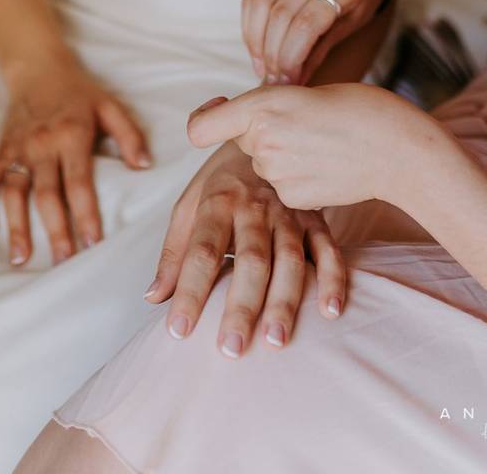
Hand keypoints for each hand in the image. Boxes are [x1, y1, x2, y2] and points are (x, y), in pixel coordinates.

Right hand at [0, 50, 150, 264]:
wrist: (38, 68)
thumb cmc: (80, 92)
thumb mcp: (111, 107)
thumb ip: (130, 136)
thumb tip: (144, 167)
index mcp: (71, 136)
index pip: (79, 182)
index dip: (86, 213)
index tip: (92, 242)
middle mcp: (42, 145)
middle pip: (46, 194)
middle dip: (55, 230)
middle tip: (63, 261)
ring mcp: (18, 149)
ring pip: (14, 193)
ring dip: (16, 226)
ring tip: (21, 258)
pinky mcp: (1, 150)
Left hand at [144, 141, 344, 357]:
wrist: (263, 138)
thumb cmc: (221, 183)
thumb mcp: (190, 206)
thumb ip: (174, 253)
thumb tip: (154, 297)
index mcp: (218, 203)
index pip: (201, 252)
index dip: (190, 291)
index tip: (178, 331)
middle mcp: (255, 208)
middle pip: (250, 261)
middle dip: (241, 305)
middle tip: (231, 347)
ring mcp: (289, 214)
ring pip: (289, 260)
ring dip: (284, 301)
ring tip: (275, 341)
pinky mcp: (316, 220)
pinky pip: (328, 250)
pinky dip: (332, 279)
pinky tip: (330, 312)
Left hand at [187, 84, 451, 211]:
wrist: (400, 150)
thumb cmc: (363, 110)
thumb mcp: (308, 92)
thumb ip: (270, 107)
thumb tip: (244, 121)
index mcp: (262, 106)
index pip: (200, 127)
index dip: (206, 121)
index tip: (218, 115)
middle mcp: (262, 141)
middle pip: (243, 141)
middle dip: (263, 134)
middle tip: (305, 127)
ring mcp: (276, 173)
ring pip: (264, 164)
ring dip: (284, 156)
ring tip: (324, 147)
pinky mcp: (293, 197)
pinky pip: (282, 187)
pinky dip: (300, 178)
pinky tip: (328, 168)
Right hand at [241, 0, 384, 85]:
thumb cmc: (355, 5)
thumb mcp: (347, 30)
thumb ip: (317, 55)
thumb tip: (290, 85)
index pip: (307, 23)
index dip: (291, 56)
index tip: (287, 81)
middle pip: (281, 15)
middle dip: (273, 54)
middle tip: (273, 80)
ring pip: (261, 5)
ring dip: (257, 43)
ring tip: (262, 68)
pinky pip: (252, 0)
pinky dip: (250, 29)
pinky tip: (257, 50)